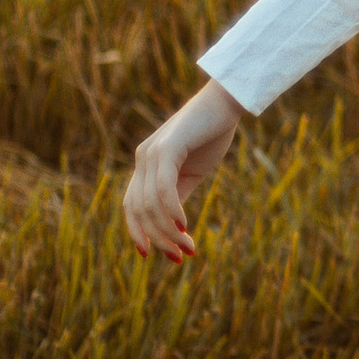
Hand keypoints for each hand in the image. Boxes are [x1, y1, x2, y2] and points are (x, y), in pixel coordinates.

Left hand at [124, 79, 247, 263]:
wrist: (227, 101)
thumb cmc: (212, 134)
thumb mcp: (192, 172)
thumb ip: (177, 195)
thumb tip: (172, 227)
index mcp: (145, 164)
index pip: (131, 206)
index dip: (137, 232)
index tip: (153, 255)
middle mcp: (142, 158)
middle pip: (139, 211)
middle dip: (158, 239)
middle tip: (180, 257)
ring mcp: (151, 152)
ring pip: (150, 205)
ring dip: (168, 232)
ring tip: (189, 248)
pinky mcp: (166, 148)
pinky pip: (163, 189)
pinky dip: (171, 211)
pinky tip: (184, 226)